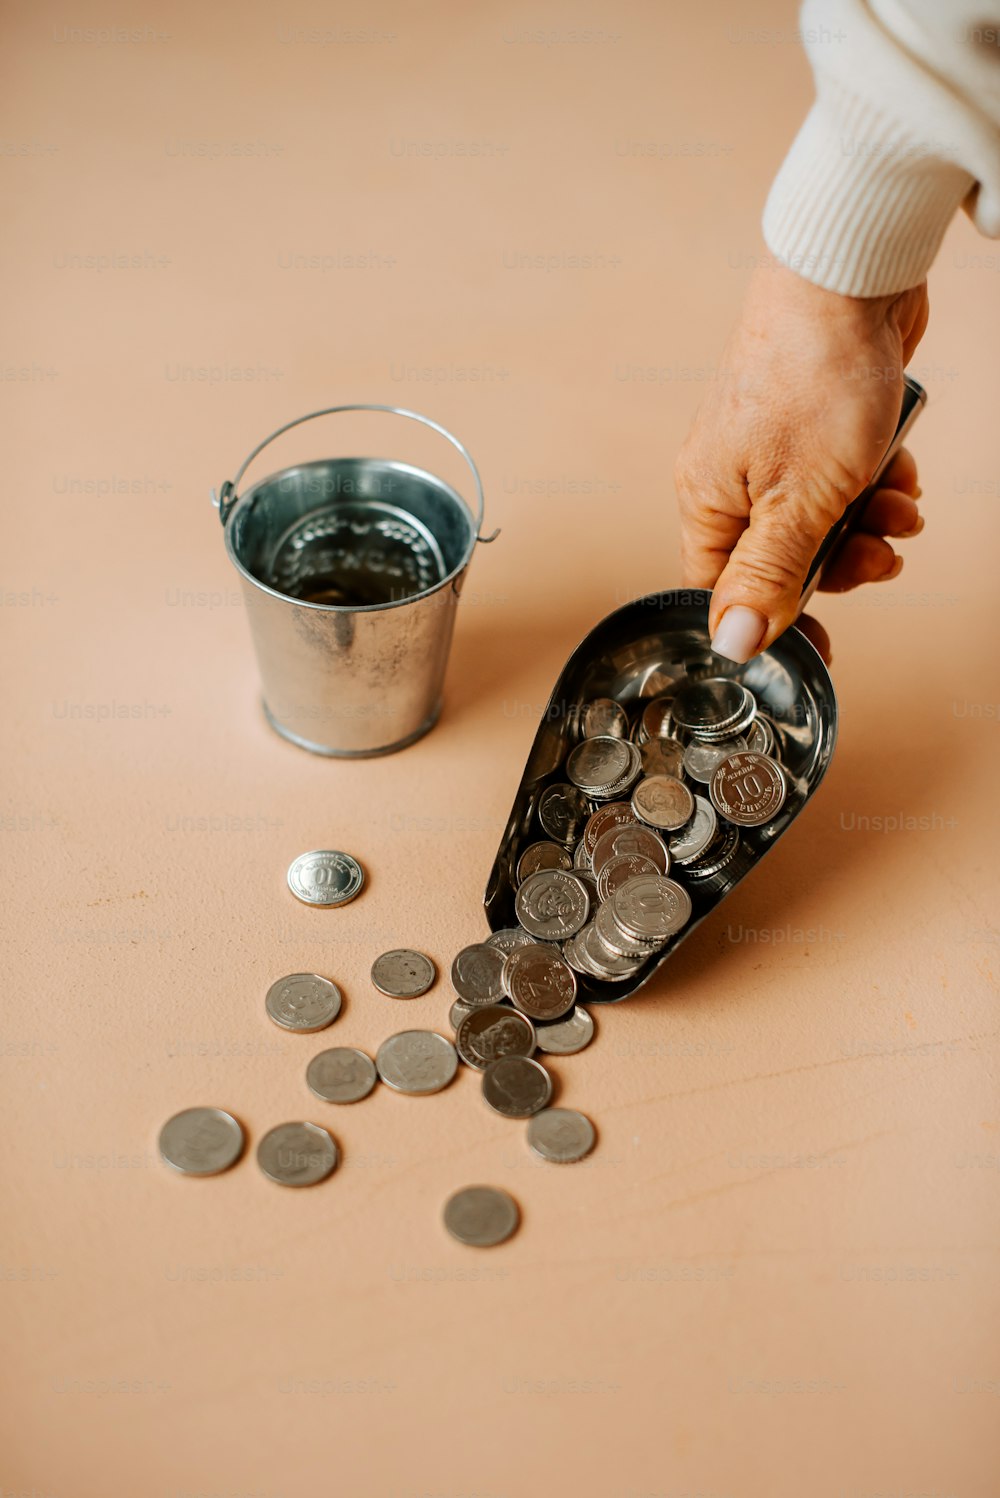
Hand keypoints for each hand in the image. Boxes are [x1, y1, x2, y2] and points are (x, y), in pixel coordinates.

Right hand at [675, 262, 928, 663]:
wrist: (850, 275)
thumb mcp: (799, 502)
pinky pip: (842, 477)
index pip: (724, 588)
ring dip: (868, 521)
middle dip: (841, 561)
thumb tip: (732, 643)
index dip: (772, 617)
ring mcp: (772, 445)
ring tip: (899, 504)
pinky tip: (900, 468)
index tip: (821, 638)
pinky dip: (876, 480)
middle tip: (879, 553)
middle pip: (781, 557)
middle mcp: (731, 474)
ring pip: (820, 517)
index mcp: (707, 498)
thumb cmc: (814, 376)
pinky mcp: (812, 421)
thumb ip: (767, 577)